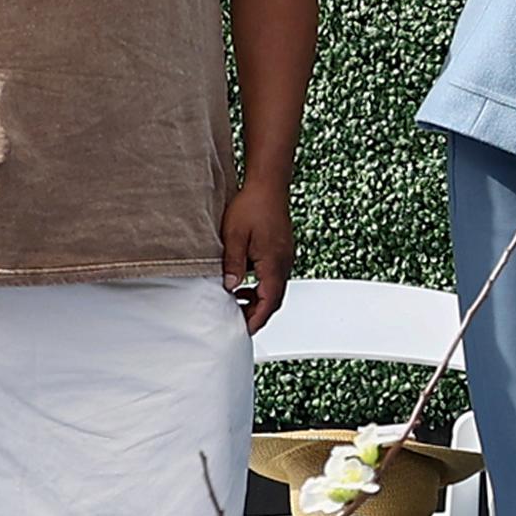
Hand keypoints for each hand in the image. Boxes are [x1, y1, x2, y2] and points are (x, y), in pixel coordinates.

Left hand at [220, 169, 291, 330]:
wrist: (268, 184)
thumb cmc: (253, 205)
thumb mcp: (234, 236)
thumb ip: (233, 264)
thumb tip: (230, 287)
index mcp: (274, 264)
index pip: (269, 303)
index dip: (256, 320)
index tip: (244, 331)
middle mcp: (284, 263)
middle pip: (274, 300)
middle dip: (257, 314)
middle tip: (238, 321)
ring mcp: (285, 257)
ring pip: (274, 289)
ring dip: (258, 300)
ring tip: (237, 303)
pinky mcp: (281, 251)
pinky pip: (274, 276)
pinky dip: (261, 286)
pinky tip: (245, 283)